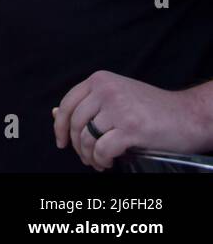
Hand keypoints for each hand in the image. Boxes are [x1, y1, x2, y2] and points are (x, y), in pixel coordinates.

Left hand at [54, 72, 212, 171]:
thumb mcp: (117, 98)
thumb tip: (54, 115)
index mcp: (99, 80)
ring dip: (89, 156)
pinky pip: (103, 149)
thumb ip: (88, 105)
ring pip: (87, 138)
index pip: (67, 104)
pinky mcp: (131, 127)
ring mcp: (118, 108)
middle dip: (76, 145)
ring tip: (98, 162)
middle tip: (84, 157)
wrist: (188, 115)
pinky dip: (102, 160)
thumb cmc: (152, 109)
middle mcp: (106, 90)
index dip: (60, 126)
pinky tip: (108, 163)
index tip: (60, 141)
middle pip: (75, 123)